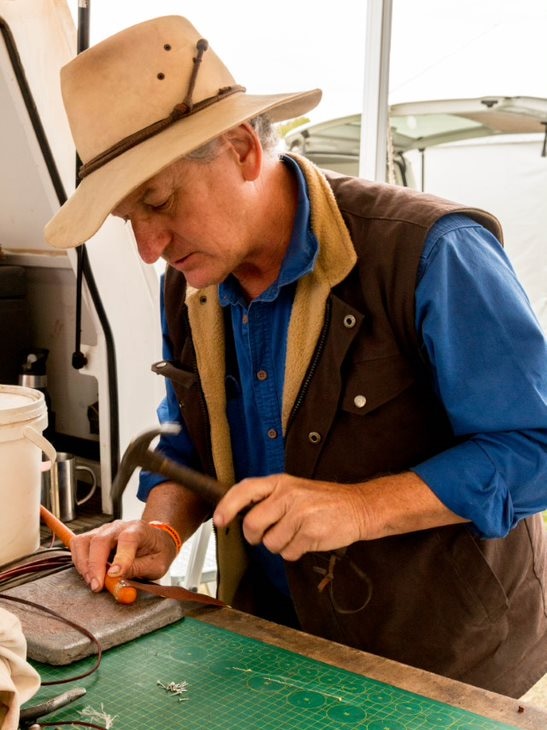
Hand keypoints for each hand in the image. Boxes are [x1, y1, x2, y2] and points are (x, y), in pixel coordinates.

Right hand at [70, 519, 177, 592]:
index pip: (127, 540)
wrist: (156, 540)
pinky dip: (79, 561)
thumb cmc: (157, 551)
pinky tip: (88, 574)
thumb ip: (138, 570)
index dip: (120, 558)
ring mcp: (104, 530)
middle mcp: (119, 527)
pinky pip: (78, 544)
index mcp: (139, 530)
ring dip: (84, 564)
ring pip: (84, 541)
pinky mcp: (94, 535)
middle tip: (97, 586)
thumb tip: (117, 578)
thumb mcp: (157, 565)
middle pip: (100, 540)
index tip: (114, 575)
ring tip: (92, 582)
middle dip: (95, 565)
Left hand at [213, 474, 366, 560]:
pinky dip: (296, 551)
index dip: (227, 506)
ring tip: (297, 533)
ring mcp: (300, 513)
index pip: (244, 490)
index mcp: (280, 482)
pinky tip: (308, 539)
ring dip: (280, 545)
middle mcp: (288, 495)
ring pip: (270, 543)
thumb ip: (269, 498)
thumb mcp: (294, 489)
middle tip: (266, 535)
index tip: (219, 520)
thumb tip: (238, 514)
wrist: (359, 507)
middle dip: (256, 536)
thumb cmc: (323, 501)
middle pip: (252, 524)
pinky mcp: (310, 532)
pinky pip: (289, 553)